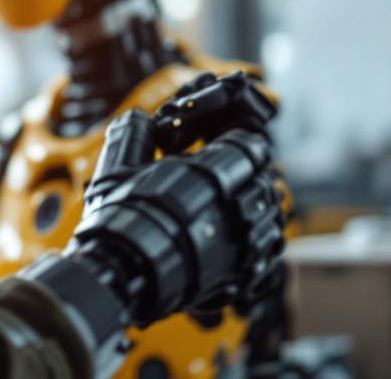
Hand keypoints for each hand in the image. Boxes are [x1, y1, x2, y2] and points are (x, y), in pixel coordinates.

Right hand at [19, 73, 286, 375]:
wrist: (123, 273)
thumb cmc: (120, 219)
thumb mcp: (118, 167)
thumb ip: (134, 134)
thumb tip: (140, 116)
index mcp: (212, 173)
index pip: (250, 146)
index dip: (239, 145)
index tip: (226, 150)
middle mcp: (237, 205)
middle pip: (264, 179)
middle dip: (249, 176)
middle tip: (227, 182)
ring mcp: (245, 240)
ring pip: (272, 215)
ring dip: (257, 209)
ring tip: (235, 212)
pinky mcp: (247, 271)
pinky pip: (270, 252)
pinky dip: (261, 244)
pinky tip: (242, 242)